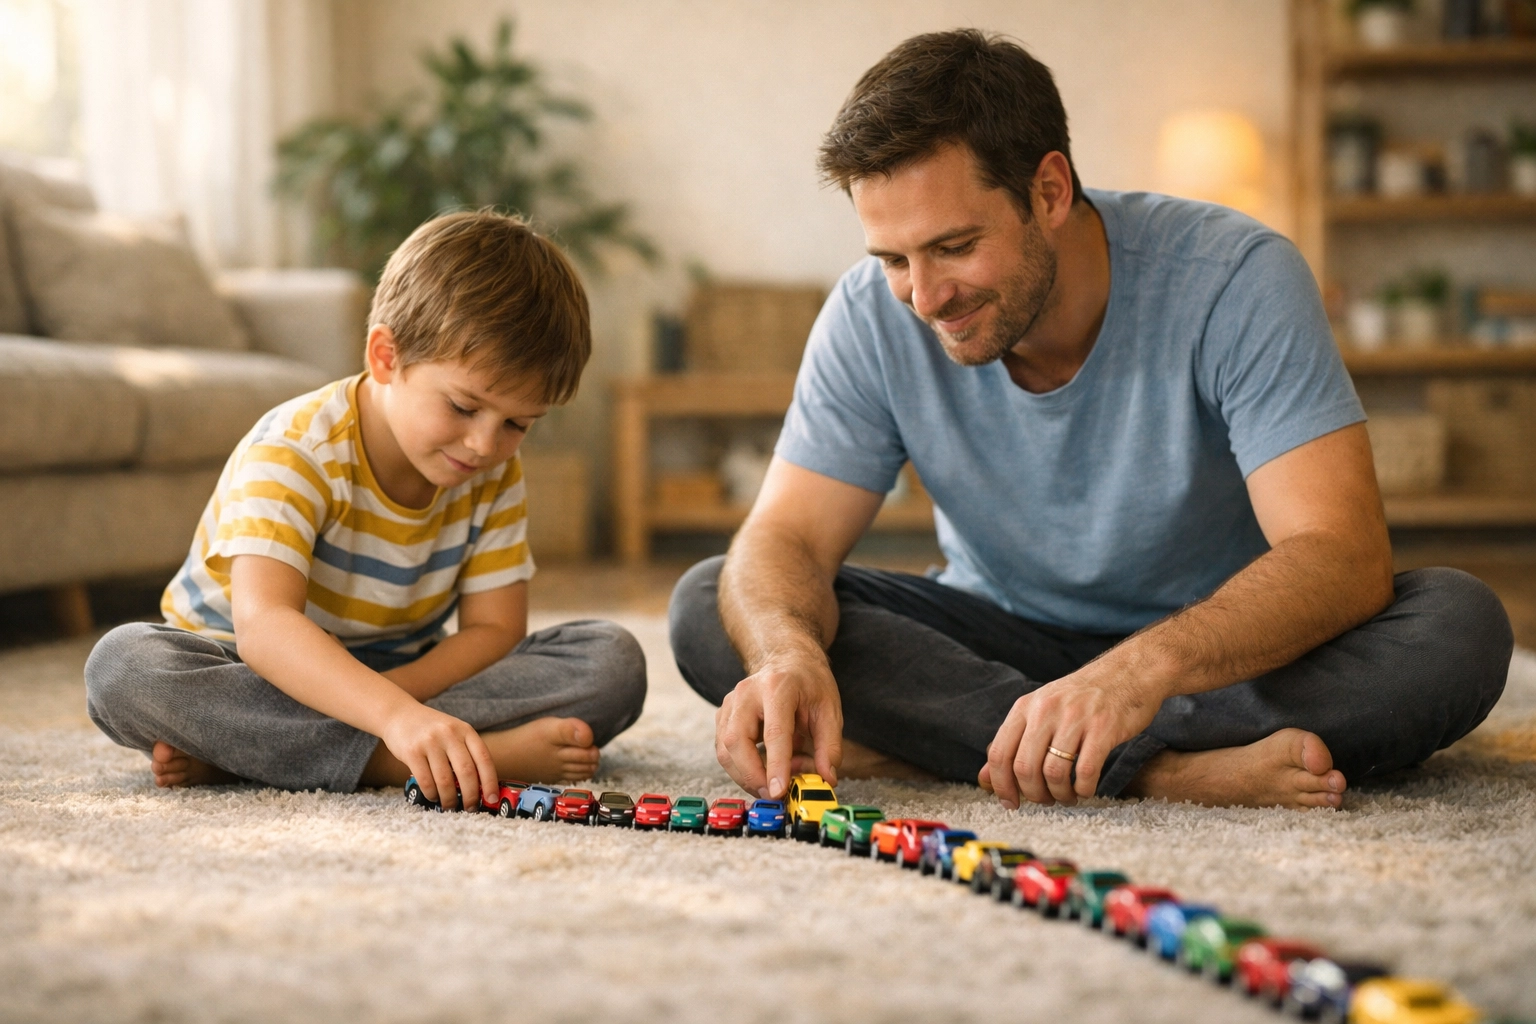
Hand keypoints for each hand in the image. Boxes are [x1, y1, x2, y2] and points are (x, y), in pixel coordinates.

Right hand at [380, 702, 497, 810]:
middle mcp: (450, 734)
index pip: (484, 759)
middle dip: (471, 796)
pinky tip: (434, 797)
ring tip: (450, 806)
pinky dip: (432, 794)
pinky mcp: (412, 752)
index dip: (490, 781)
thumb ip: (466, 752)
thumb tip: (481, 787)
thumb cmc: (432, 730)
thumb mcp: (454, 732)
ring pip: (445, 780)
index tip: (492, 799)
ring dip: (450, 800)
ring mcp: (430, 742)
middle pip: (466, 772)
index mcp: (466, 730)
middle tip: (470, 808)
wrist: (400, 714)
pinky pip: (426, 781)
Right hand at [715, 650, 843, 798]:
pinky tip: (762, 770)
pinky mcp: (723, 715)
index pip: (774, 732)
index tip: (779, 791)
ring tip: (773, 783)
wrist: (787, 660)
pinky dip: (740, 768)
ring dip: (745, 776)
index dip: (775, 765)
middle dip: (752, 776)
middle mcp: (747, 693)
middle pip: (737, 741)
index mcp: (778, 687)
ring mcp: (730, 703)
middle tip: (775, 796)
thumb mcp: (830, 710)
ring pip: (724, 749)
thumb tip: (827, 779)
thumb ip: (829, 746)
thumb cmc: (809, 684)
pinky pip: (724, 750)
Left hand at [978, 655, 1166, 807]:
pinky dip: (1083, 789)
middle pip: (1024, 767)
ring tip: (1067, 796)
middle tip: (1045, 800)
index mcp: (1025, 707)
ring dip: (1059, 794)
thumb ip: (1013, 743)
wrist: (1127, 673)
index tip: (1010, 803)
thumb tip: (985, 779)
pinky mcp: (1104, 728)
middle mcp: (1046, 710)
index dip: (1001, 785)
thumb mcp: (1040, 711)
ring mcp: (1075, 718)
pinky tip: (1085, 788)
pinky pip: (1085, 772)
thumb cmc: (1081, 699)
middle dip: (1033, 794)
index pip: (999, 752)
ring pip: (1053, 773)